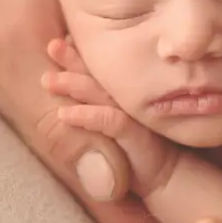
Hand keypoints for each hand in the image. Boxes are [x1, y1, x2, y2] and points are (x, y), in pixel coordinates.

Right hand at [0, 0, 221, 222]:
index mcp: (75, 142)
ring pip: (181, 158)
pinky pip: (177, 109)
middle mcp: (104, 131)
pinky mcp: (129, 69)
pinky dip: (217, 127)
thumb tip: (111, 187)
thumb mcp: (14, 53)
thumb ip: (58, 120)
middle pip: (171, 198)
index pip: (132, 220)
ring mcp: (119, 102)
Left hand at [43, 37, 179, 198]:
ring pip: (103, 95)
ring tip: (48, 80)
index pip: (103, 71)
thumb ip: (98, 111)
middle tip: (51, 46)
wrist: (173, 180)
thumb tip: (68, 96)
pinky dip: (87, 117)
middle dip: (74, 60)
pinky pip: (111, 122)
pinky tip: (64, 115)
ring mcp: (138, 117)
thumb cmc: (139, 155)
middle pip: (101, 76)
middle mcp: (133, 101)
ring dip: (74, 85)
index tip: (63, 41)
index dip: (82, 56)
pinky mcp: (141, 138)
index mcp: (126, 96)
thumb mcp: (115, 131)